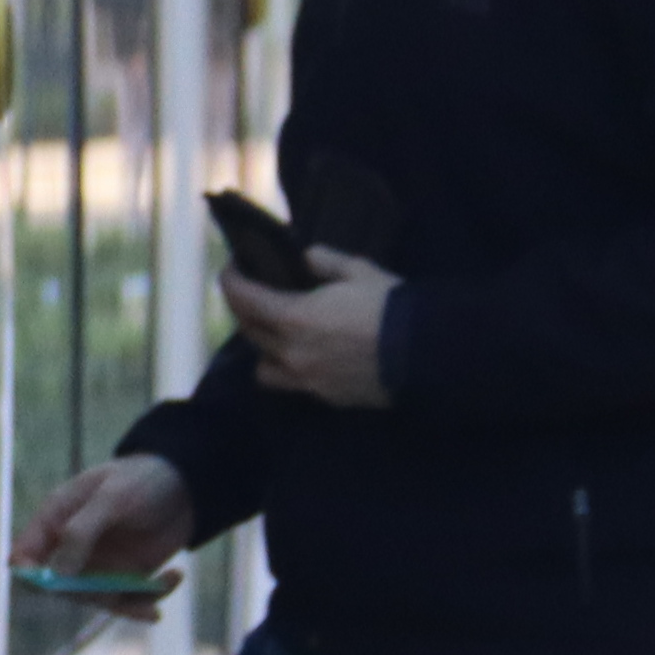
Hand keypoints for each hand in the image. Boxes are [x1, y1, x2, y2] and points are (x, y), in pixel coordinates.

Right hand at [9, 454, 194, 608]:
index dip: (29, 575)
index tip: (50, 586)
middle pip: (62, 588)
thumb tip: (56, 573)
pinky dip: (150, 598)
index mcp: (56, 519)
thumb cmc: (142, 478)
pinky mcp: (126, 578)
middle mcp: (72, 548)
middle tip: (122, 587)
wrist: (186, 483)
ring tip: (163, 580)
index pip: (25, 555)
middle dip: (92, 593)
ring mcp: (99, 566)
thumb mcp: (112, 498)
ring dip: (130, 599)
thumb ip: (81, 531)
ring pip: (98, 601)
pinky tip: (173, 577)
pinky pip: (128, 602)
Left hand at [225, 247, 397, 410]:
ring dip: (262, 345)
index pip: (244, 299)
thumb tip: (305, 258)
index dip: (231, 281)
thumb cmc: (390, 306)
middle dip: (243, 308)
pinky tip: (301, 354)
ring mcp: (306, 378)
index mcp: (295, 317)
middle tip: (252, 292)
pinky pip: (289, 383)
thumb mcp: (357, 270)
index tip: (231, 269)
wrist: (424, 353)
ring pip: (263, 365)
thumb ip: (323, 261)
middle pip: (249, 331)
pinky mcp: (323, 395)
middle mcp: (292, 352)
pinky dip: (285, 367)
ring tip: (275, 330)